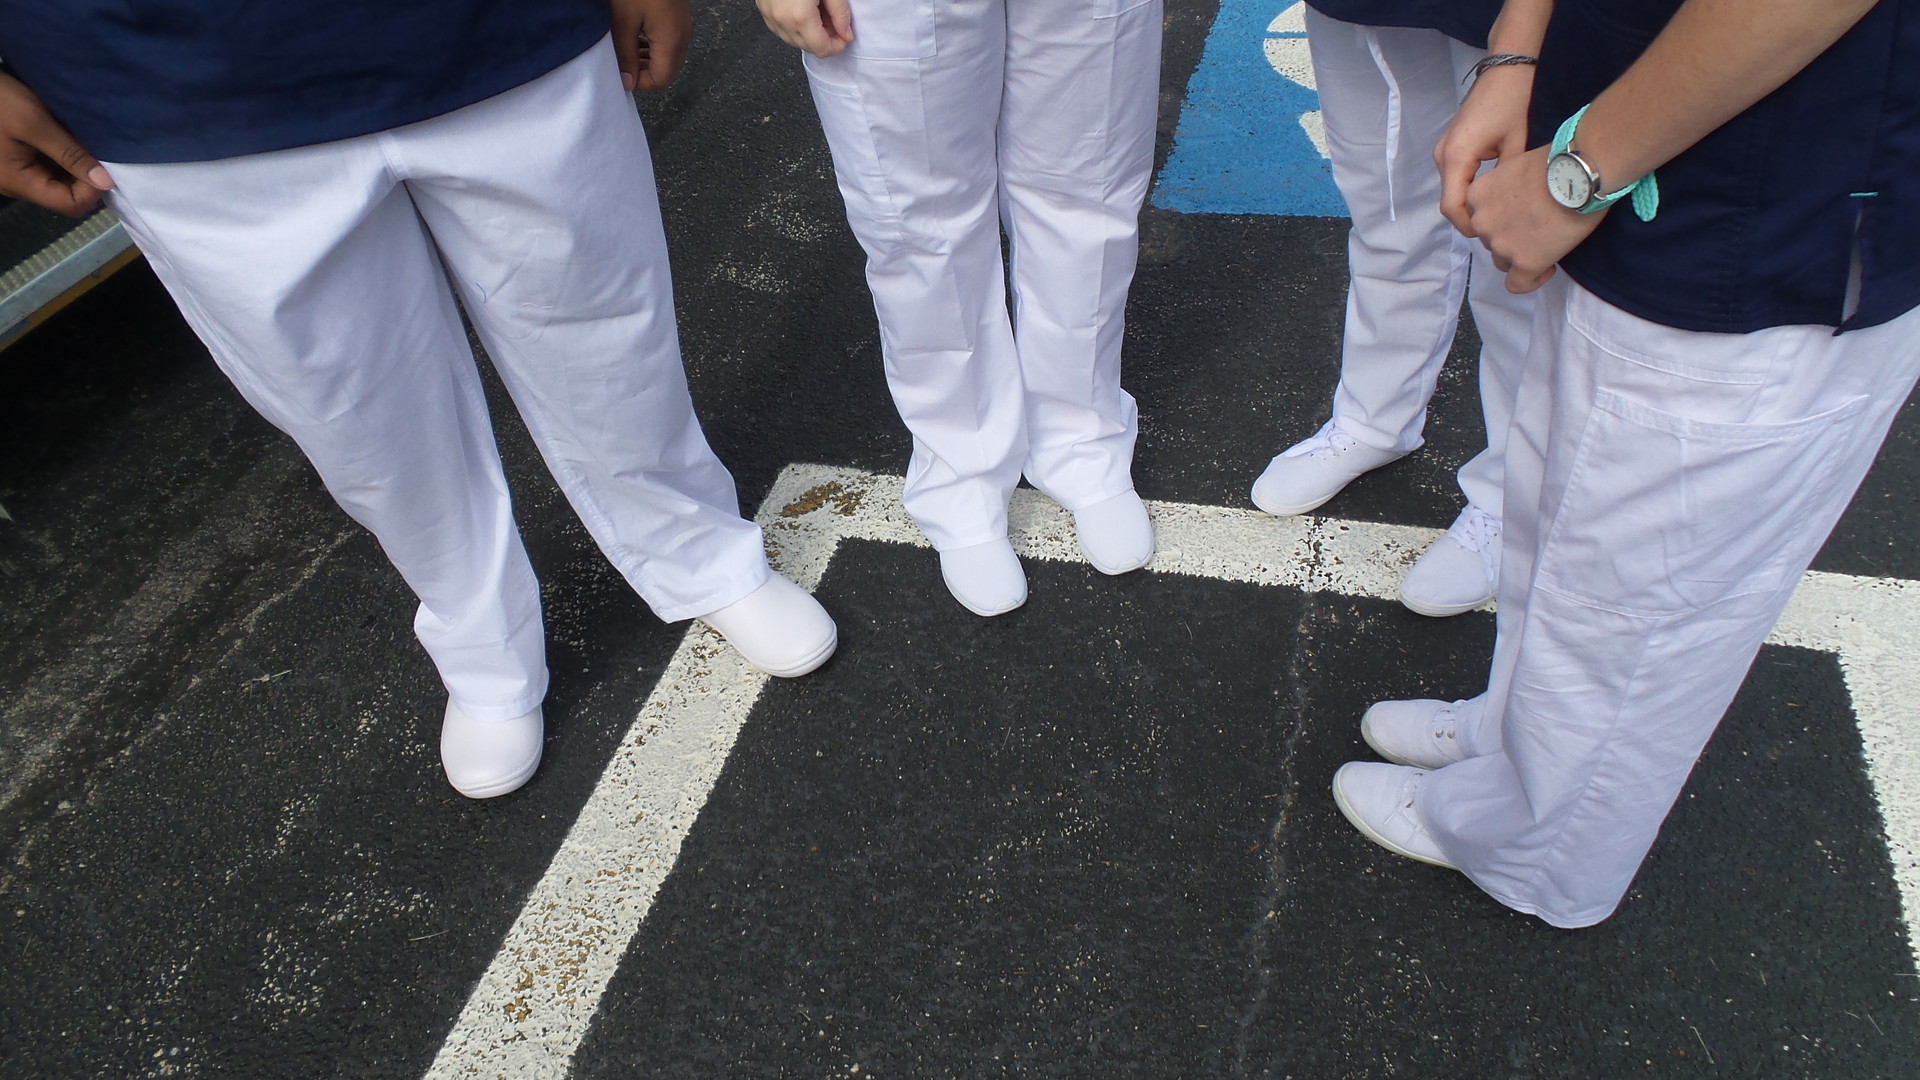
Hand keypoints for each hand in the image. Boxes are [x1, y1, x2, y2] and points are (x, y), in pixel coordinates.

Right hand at [0, 74, 111, 216]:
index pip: (70, 205)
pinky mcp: (11, 160)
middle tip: (98, 150)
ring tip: (83, 142)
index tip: (105, 165)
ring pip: (56, 181)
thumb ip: (70, 153)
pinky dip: (60, 156)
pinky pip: (43, 166)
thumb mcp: (34, 122)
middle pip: (64, 195)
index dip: (93, 190)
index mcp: (19, 182)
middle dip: (85, 177)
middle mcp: (15, 185)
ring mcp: (12, 173)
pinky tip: (67, 137)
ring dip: (73, 165)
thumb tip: (106, 182)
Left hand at [611, 0, 693, 90]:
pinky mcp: (680, 19)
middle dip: (645, 74)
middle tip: (623, 64)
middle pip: (668, 72)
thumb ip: (626, 55)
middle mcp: (683, 39)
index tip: (622, 74)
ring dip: (649, 61)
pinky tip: (638, 37)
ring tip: (628, 50)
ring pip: (669, 59)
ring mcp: (684, 28)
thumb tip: (628, 82)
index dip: (640, 83)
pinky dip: (655, 49)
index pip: (661, 80)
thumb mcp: (624, 21)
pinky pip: (671, 44)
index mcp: (671, 43)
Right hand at [756, 0, 853, 56]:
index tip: (843, 36)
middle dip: (824, 39)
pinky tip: (802, 10)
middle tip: (833, 21)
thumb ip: (840, 13)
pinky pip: (780, 29)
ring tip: (817, 12)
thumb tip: (845, 33)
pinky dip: (793, 26)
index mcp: (801, 16)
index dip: (837, 46)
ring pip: (793, 40)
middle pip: (808, 47)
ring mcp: (769, 16)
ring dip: (808, 34)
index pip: (822, 49)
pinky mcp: (763, 9)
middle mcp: (782, 20)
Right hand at [1435, 64, 1532, 236]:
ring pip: (1451, 192)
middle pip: (1448, 202)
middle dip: (1470, 218)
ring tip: (1497, 212)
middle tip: (1499, 227)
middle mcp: (1442, 157)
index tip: (1491, 233)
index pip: (1451, 207)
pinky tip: (1491, 194)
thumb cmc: (1511, 103)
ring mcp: (1443, 152)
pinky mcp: (1449, 148)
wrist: (1503, 70)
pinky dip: (1468, 191)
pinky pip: (1454, 179)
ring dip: (1469, 205)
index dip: (1468, 226)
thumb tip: (1507, 207)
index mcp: (1456, 157)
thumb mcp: (1515, 146)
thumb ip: (1505, 180)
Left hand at [1464, 145, 1604, 292]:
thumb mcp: (1517, 165)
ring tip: (1547, 245)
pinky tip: (1547, 268)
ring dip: (1520, 255)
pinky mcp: (1524, 263)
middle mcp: (1481, 222)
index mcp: (1477, 194)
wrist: (1580, 173)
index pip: (1480, 216)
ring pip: (1503, 261)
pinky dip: (1531, 280)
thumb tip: (1519, 198)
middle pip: (1490, 239)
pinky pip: (1518, 284)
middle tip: (1539, 227)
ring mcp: (1501, 245)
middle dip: (1511, 236)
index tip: (1521, 215)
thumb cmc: (1557, 161)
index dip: (1500, 218)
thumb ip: (1507, 186)